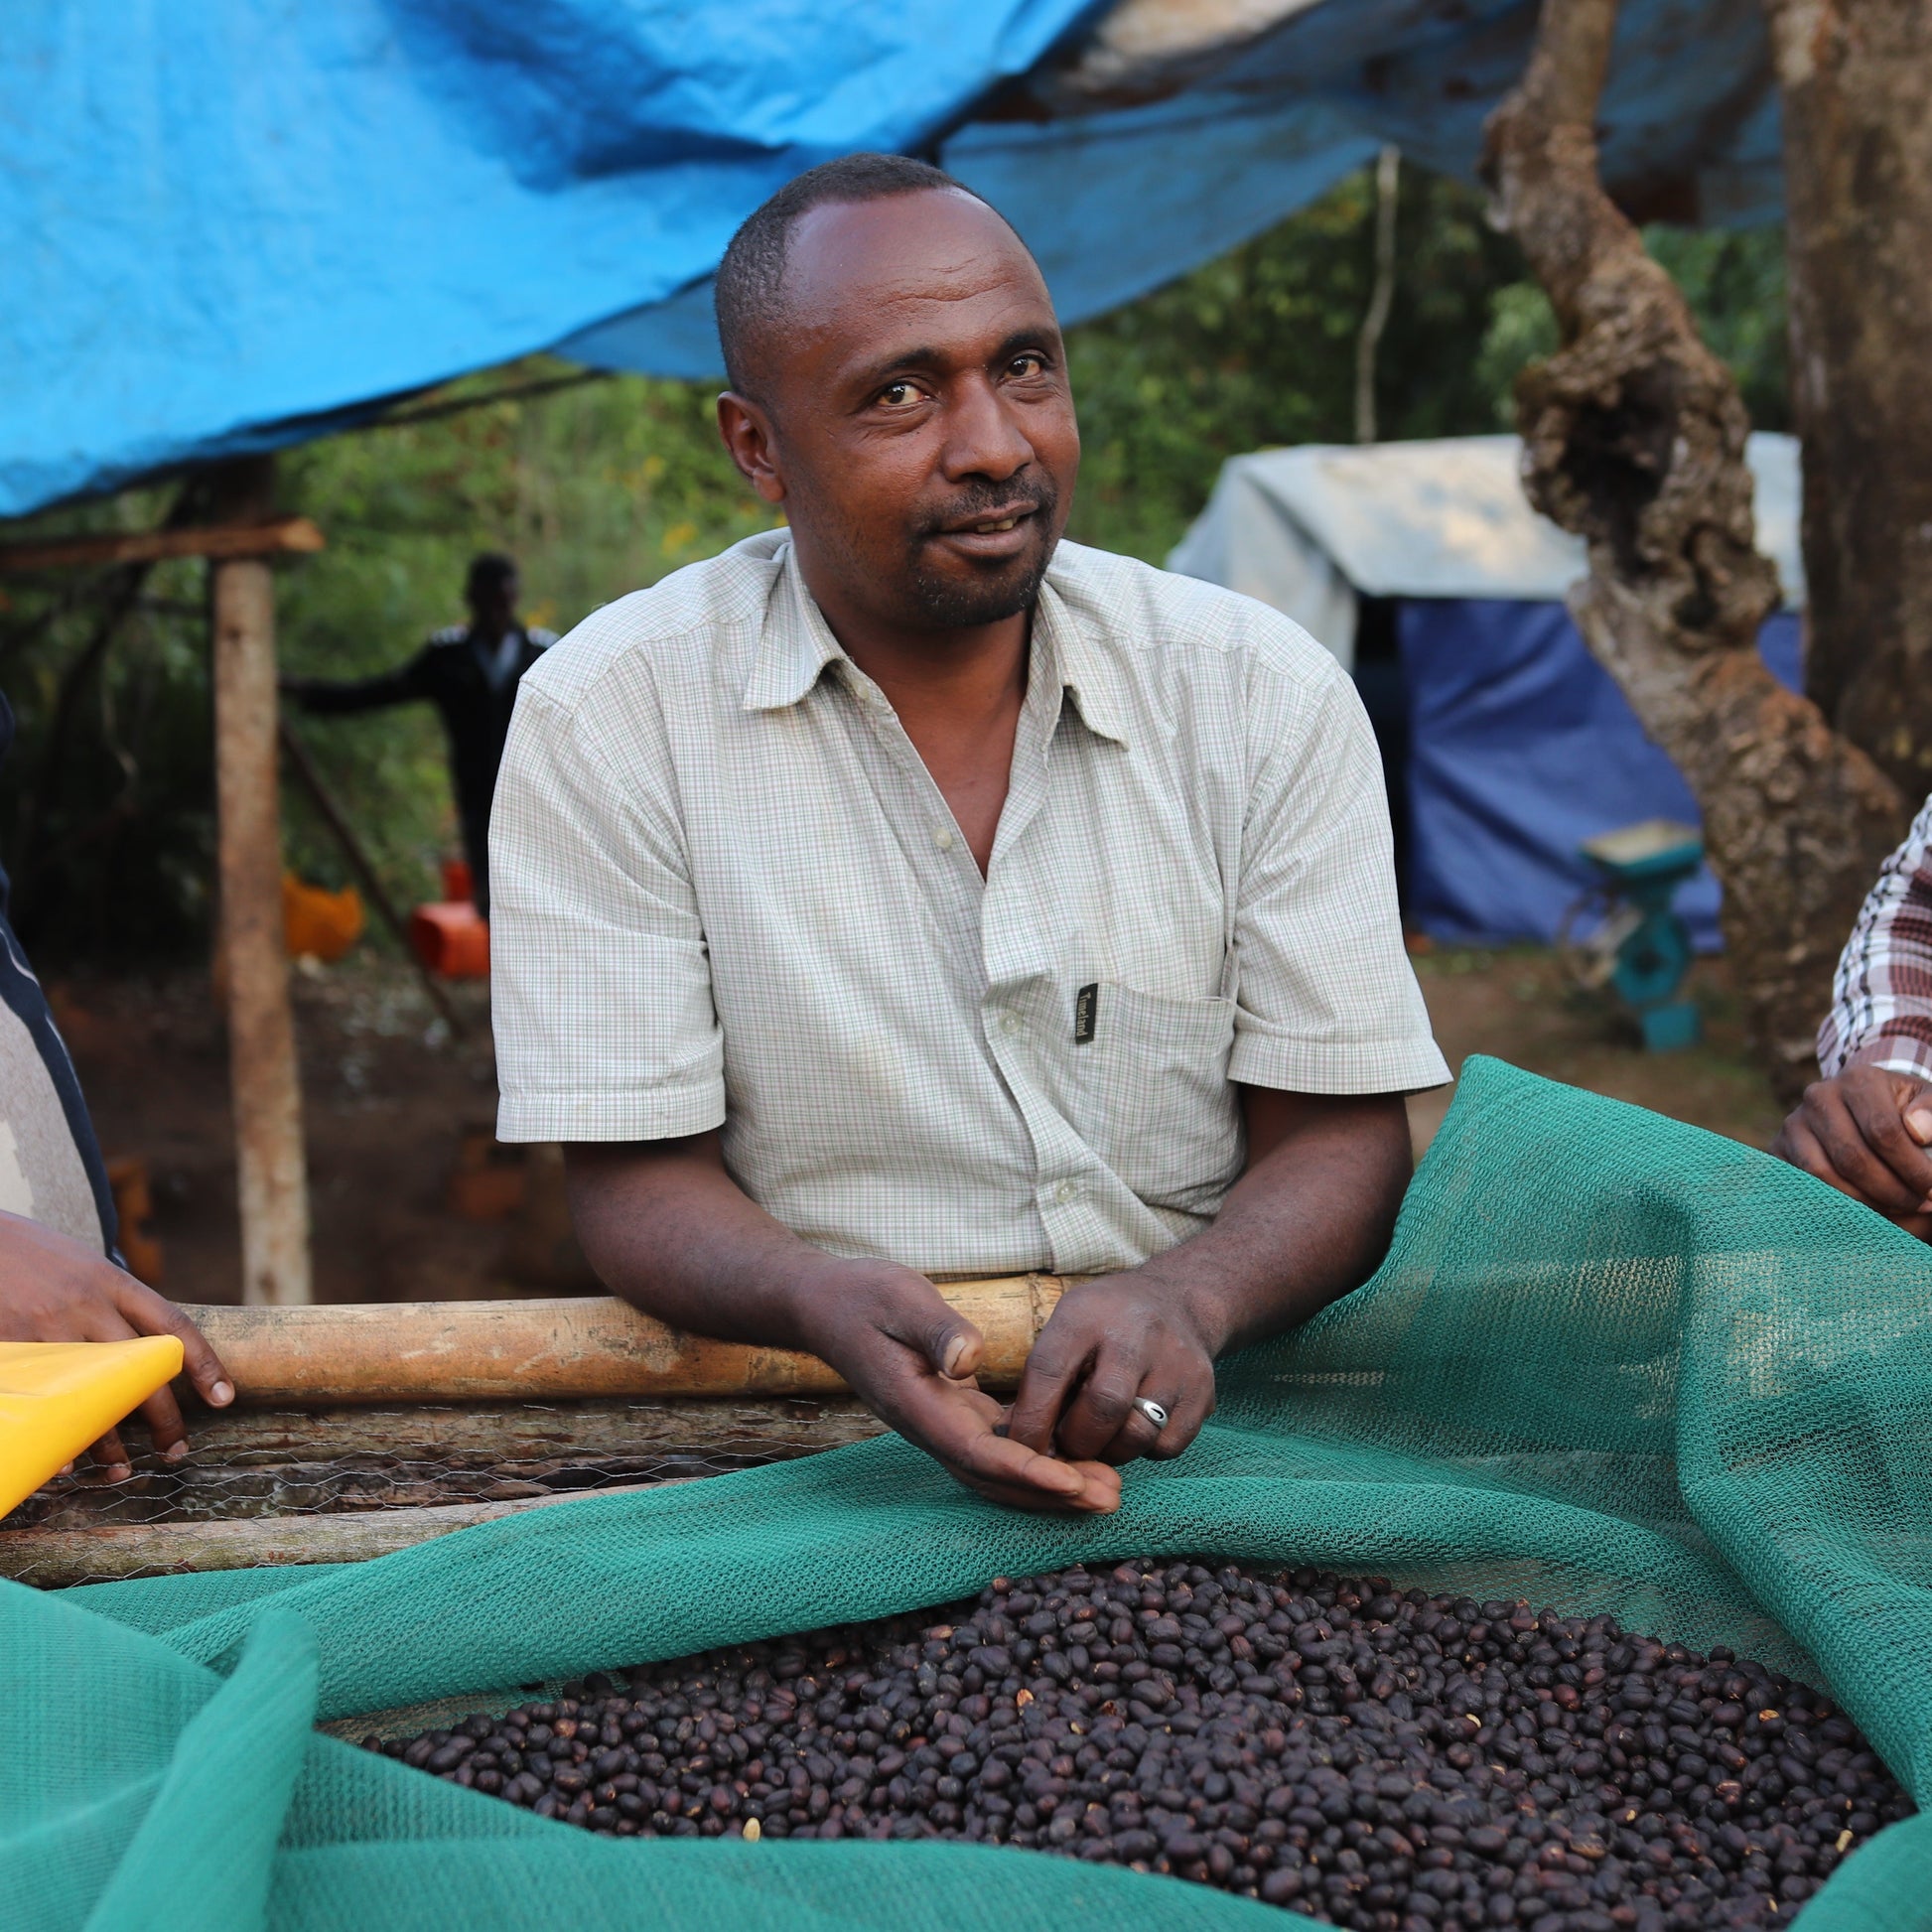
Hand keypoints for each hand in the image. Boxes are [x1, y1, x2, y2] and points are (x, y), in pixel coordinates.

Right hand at [0, 1210, 232, 1477]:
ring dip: (108, 1442)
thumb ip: (114, 1300)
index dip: (204, 1364)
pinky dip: (52, 1436)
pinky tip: (63, 1463)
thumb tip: (149, 1345)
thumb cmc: (33, 1254)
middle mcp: (86, 1306)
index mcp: (113, 1283)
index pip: (173, 1326)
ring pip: (91, 1396)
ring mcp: (46, 1328)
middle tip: (176, 1449)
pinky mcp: (9, 1345)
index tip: (225, 1398)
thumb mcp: (85, 1264)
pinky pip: (40, 1401)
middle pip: (140, 1371)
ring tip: (119, 1468)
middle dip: (164, 1419)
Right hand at [798, 1264, 1118, 1513]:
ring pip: (998, 1471)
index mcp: (916, 1406)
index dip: (1029, 1472)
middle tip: (1110, 1499)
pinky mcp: (950, 1411)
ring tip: (1107, 1488)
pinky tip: (1075, 1456)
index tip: (1075, 1482)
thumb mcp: (898, 1297)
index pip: (979, 1453)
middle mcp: (928, 1426)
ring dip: (1049, 1485)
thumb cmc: (861, 1296)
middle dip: (1052, 1495)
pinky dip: (1035, 1458)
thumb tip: (970, 1359)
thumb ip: (936, 1330)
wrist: (823, 1305)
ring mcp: (939, 1423)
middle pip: (994, 1479)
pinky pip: (997, 1447)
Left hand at [1004, 1271, 1218, 1467]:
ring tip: (1100, 1437)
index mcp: (1086, 1315)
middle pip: (1102, 1408)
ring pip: (1137, 1435)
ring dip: (1110, 1450)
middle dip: (1077, 1441)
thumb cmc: (1105, 1322)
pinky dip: (1144, 1450)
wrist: (1177, 1299)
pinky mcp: (1203, 1391)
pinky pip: (1167, 1446)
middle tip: (1067, 1446)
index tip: (1021, 1447)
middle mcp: (1135, 1335)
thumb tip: (1020, 1442)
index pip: (1050, 1372)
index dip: (1031, 1419)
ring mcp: (1175, 1363)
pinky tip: (1135, 1426)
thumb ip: (1044, 1376)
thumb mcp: (1067, 1324)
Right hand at [1772, 1065, 1931, 1234]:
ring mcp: (1793, 1123)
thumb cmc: (1904, 1110)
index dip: (1913, 1168)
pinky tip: (1865, 1209)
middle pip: (1853, 1157)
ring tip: (1895, 1208)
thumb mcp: (1926, 1103)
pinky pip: (1803, 1185)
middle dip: (1891, 1190)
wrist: (1863, 1108)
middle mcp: (1818, 1096)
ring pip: (1824, 1174)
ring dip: (1864, 1202)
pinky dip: (1834, 1203)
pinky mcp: (1778, 1148)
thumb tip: (1918, 1132)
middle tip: (1918, 1205)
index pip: (1884, 1131)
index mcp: (1858, 1079)